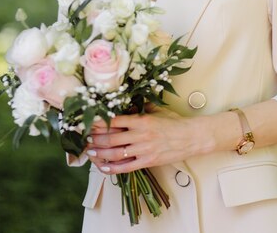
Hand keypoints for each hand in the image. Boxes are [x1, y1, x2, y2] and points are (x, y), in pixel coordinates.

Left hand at [85, 105, 200, 173]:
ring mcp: (143, 150)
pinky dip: (112, 169)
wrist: (190, 137)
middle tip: (85, 138)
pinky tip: (104, 167)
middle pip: (111, 138)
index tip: (89, 122)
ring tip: (90, 151)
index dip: (99, 122)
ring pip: (115, 153)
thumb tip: (124, 106)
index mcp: (142, 120)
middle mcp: (140, 135)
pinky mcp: (147, 162)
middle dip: (95, 138)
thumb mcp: (156, 111)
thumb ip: (140, 109)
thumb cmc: (174, 123)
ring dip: (100, 153)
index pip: (115, 121)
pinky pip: (126, 167)